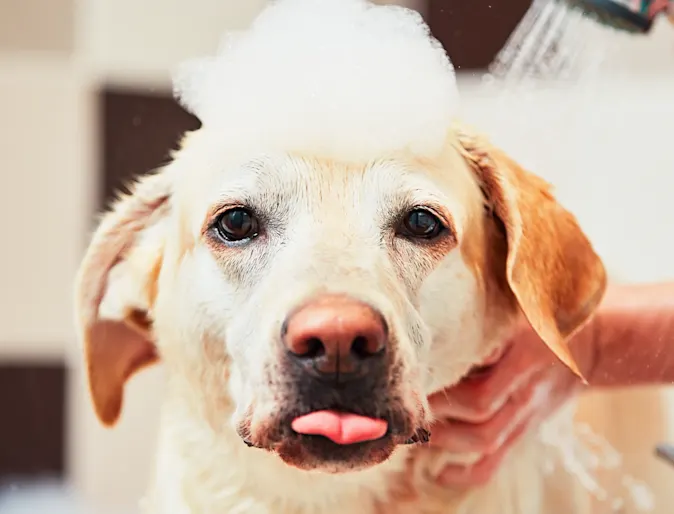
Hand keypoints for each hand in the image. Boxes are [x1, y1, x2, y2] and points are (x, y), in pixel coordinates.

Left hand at [426, 322, 588, 487]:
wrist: (588, 347)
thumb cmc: (543, 321)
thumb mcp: (519, 312)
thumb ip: (488, 324)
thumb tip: (447, 330)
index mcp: (525, 359)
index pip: (483, 391)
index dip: (446, 396)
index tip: (414, 385)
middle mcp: (525, 393)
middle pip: (480, 420)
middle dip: (437, 418)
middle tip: (404, 408)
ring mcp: (525, 416)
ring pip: (485, 443)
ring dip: (444, 442)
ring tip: (413, 430)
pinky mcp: (523, 431)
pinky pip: (497, 463)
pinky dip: (467, 475)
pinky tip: (439, 473)